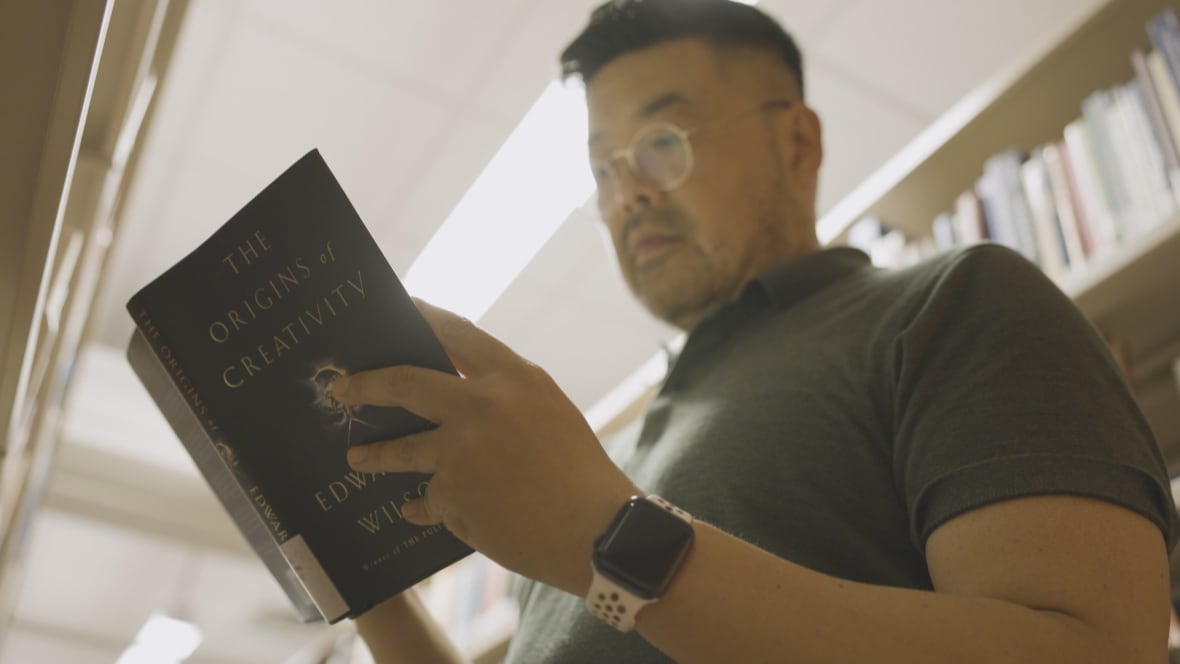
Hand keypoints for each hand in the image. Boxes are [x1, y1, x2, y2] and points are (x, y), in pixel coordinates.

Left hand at [331, 299, 639, 595]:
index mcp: (515, 378)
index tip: (398, 305)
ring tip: (357, 458)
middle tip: (341, 388)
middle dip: (367, 385)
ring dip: (376, 455)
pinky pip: (425, 499)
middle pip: (406, 383)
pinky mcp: (450, 494)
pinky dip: (421, 506)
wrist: (596, 531)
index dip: (423, 317)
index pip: (458, 333)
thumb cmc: (582, 475)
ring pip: (402, 449)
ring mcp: (461, 450)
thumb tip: (458, 398)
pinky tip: (414, 510)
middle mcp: (483, 405)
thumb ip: (507, 399)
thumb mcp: (551, 414)